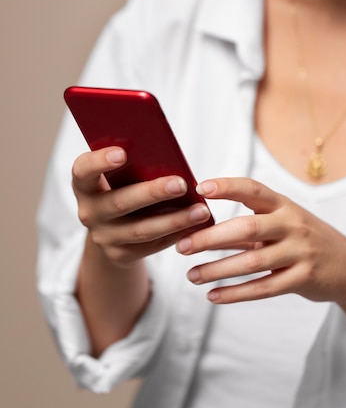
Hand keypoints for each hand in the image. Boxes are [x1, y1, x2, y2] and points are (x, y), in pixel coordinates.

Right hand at [72, 146, 211, 266]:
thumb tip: (167, 153)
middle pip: (120, 202)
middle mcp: (89, 212)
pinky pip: (152, 246)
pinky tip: (196, 227)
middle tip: (181, 184)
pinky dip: (176, 235)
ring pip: (141, 230)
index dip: (100, 161)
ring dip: (174, 220)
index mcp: (84, 184)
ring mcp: (103, 237)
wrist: (111, 228)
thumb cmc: (122, 186)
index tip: (122, 152)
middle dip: (152, 193)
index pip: (83, 170)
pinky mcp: (120, 255)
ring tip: (201, 210)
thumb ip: (133, 164)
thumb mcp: (119, 174)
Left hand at [176, 177, 345, 305]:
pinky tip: (214, 296)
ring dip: (217, 270)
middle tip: (182, 246)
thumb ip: (251, 221)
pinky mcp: (303, 279)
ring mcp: (300, 252)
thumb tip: (203, 221)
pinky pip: (264, 288)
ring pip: (252, 262)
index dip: (227, 187)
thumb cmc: (305, 239)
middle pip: (246, 228)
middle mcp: (293, 225)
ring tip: (191, 275)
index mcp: (284, 205)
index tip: (199, 188)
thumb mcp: (285, 221)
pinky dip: (236, 293)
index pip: (253, 189)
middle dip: (211, 237)